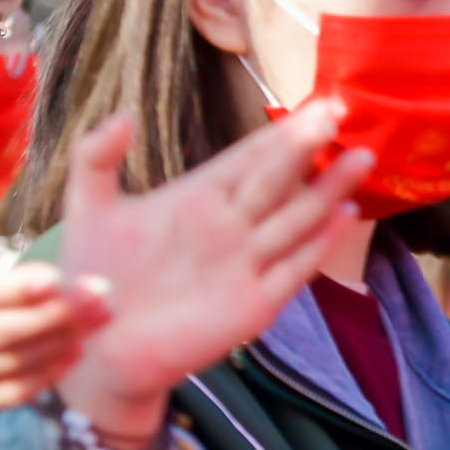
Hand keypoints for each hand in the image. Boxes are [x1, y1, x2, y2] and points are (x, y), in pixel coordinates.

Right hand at [0, 157, 110, 428]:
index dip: (12, 290)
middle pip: (2, 332)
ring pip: (13, 364)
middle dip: (57, 314)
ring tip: (102, 314)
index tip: (55, 276)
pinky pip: (10, 395)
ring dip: (62, 341)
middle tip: (104, 293)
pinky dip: (46, 376)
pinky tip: (76, 349)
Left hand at [45, 110, 374, 445]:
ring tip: (361, 157)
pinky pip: (294, 268)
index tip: (317, 103)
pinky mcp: (254, 303)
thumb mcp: (87, 210)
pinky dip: (320, 243)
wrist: (97, 346)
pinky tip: (345, 216)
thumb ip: (97, 159)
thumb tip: (125, 114)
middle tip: (339, 110)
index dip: (282, 131)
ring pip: (296, 217)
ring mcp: (246, 263)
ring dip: (329, 188)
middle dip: (308, 146)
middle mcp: (230, 225)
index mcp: (198, 198)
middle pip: (279, 178)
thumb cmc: (95, 277)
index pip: (250, 157)